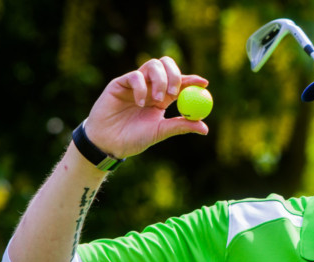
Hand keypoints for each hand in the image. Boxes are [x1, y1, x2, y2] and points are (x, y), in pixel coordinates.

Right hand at [84, 56, 208, 158]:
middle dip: (175, 75)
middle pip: (167, 65)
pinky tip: (139, 104)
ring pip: (153, 65)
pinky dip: (141, 88)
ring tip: (157, 100)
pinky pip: (135, 76)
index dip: (192, 80)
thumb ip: (180, 126)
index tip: (203, 83)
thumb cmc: (134, 138)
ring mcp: (136, 83)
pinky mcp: (120, 83)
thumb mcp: (160, 132)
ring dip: (160, 80)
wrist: (109, 143)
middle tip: (175, 91)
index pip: (180, 82)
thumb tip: (205, 128)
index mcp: (163, 97)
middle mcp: (150, 86)